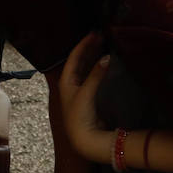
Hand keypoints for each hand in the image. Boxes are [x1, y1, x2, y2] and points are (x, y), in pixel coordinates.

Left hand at [58, 33, 111, 163]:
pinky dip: (98, 67)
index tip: (94, 33)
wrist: (84, 139)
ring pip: (87, 68)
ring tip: (104, 44)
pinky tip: (106, 62)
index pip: (74, 57)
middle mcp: (71, 83)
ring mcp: (80, 89)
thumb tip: (107, 57)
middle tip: (102, 35)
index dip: (84, 44)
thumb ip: (95, 75)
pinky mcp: (90, 96)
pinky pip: (93, 76)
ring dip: (94, 56)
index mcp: (66, 80)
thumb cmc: (79, 115)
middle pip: (80, 61)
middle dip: (90, 48)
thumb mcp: (85, 93)